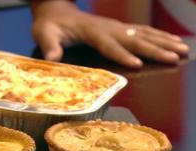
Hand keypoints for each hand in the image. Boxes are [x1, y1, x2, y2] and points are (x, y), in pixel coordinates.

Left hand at [31, 0, 189, 67]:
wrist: (56, 11)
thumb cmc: (49, 26)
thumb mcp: (44, 34)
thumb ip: (49, 46)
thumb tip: (52, 59)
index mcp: (90, 31)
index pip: (108, 44)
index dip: (122, 53)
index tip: (138, 63)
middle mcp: (107, 28)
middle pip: (133, 38)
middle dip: (154, 48)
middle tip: (175, 57)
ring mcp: (115, 26)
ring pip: (143, 33)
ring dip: (163, 42)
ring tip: (183, 50)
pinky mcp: (118, 28)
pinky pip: (142, 31)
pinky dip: (159, 36)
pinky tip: (172, 41)